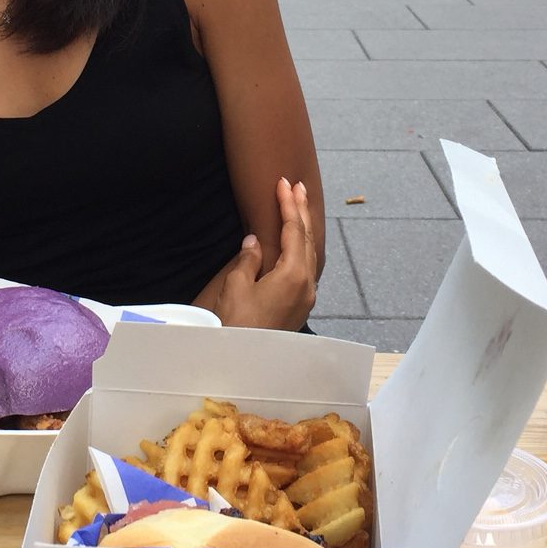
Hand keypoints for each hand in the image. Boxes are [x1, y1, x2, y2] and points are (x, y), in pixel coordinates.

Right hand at [193, 178, 316, 330]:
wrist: (243, 364)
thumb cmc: (236, 324)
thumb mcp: (236, 287)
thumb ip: (248, 260)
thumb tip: (254, 243)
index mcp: (294, 275)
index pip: (293, 231)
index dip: (288, 205)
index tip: (283, 183)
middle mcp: (307, 285)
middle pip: (308, 240)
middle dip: (302, 212)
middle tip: (297, 187)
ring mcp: (306, 298)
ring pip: (310, 255)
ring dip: (304, 230)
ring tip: (299, 208)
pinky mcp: (299, 308)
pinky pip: (306, 269)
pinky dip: (302, 249)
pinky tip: (296, 245)